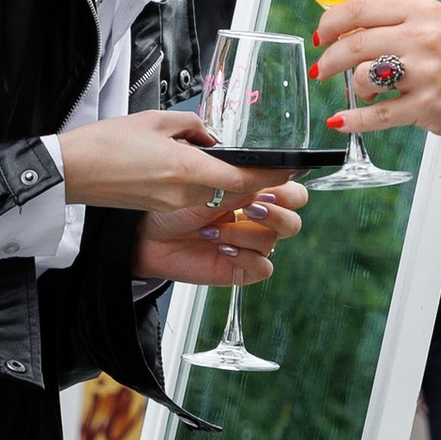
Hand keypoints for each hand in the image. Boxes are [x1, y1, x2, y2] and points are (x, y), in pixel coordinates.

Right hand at [58, 110, 294, 213]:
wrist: (72, 171)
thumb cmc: (107, 143)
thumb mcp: (157, 121)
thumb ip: (194, 127)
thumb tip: (211, 138)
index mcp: (189, 170)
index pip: (247, 179)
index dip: (275, 175)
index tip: (295, 168)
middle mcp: (186, 194)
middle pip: (237, 192)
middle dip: (256, 180)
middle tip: (270, 164)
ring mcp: (174, 205)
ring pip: (219, 196)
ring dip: (230, 183)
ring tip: (230, 162)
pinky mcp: (162, 208)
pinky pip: (198, 199)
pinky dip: (208, 187)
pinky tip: (199, 169)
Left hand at [135, 180, 307, 289]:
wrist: (147, 236)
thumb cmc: (172, 207)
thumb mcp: (208, 186)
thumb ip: (243, 181)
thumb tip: (277, 171)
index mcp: (254, 194)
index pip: (293, 193)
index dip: (287, 192)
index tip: (266, 191)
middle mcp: (255, 220)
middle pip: (293, 222)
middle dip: (275, 214)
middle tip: (248, 208)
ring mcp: (249, 245)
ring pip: (273, 242)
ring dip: (243, 234)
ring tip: (212, 230)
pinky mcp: (240, 268)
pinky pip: (263, 267)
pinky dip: (245, 257)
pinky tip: (222, 249)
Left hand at [309, 0, 440, 143]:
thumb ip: (400, 23)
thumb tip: (348, 31)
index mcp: (424, 11)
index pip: (361, 8)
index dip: (331, 22)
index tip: (322, 35)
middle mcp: (423, 38)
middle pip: (354, 44)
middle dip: (330, 59)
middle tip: (323, 69)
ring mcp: (424, 74)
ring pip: (362, 77)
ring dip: (353, 88)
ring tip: (365, 93)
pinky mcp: (426, 107)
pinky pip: (376, 114)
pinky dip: (353, 120)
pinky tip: (341, 120)